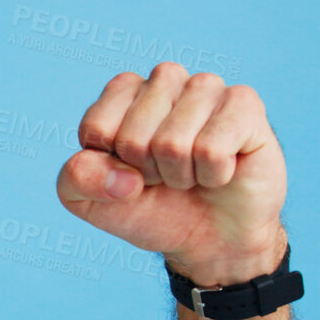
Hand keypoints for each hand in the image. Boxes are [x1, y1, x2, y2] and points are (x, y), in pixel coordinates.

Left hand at [56, 62, 286, 285]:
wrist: (209, 239)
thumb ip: (76, 179)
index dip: (111, 166)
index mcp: (122, 93)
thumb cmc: (150, 209)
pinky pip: (212, 149)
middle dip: (148, 172)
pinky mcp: (244, 104)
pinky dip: (213, 175)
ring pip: (172, 143)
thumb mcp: (89, 202)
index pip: (96, 128)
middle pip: (133, 137)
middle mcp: (164, 80)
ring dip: (181, 175)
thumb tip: (120, 176)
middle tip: (166, 176)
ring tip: (193, 172)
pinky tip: (222, 169)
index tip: (129, 172)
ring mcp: (206, 87)